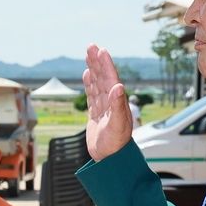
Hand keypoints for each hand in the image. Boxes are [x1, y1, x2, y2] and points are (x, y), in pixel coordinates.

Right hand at [83, 44, 133, 159]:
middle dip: (97, 61)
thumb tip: (118, 86)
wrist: (110, 159)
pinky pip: (92, 95)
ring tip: (88, 55)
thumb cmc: (116, 144)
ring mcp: (104, 107)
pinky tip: (87, 75)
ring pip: (97, 83)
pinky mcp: (96, 114)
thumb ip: (118, 106)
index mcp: (117, 101)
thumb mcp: (118, 125)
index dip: (105, 65)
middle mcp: (112, 101)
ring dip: (93, 69)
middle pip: (103, 77)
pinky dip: (89, 84)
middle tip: (90, 46)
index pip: (111, 78)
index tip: (100, 51)